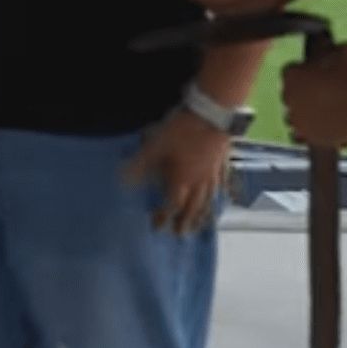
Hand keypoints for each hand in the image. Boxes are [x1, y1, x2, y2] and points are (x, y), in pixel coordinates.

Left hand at [124, 111, 230, 234]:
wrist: (213, 112)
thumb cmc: (181, 130)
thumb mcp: (154, 144)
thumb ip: (140, 164)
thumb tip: (123, 182)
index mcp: (182, 180)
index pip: (172, 205)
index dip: (163, 217)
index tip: (157, 228)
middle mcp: (199, 182)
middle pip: (193, 207)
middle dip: (186, 222)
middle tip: (181, 235)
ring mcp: (214, 173)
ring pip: (210, 199)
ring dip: (204, 214)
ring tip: (203, 225)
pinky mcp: (223, 162)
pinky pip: (223, 183)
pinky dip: (222, 194)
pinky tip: (223, 197)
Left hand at [283, 43, 346, 147]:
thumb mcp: (346, 49)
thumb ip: (329, 50)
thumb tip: (326, 49)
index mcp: (291, 75)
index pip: (290, 69)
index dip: (305, 69)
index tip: (317, 70)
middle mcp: (288, 98)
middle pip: (290, 92)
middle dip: (303, 89)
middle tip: (324, 89)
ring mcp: (298, 121)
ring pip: (293, 115)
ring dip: (303, 110)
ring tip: (324, 108)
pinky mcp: (312, 138)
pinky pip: (301, 135)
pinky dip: (309, 130)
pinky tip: (322, 124)